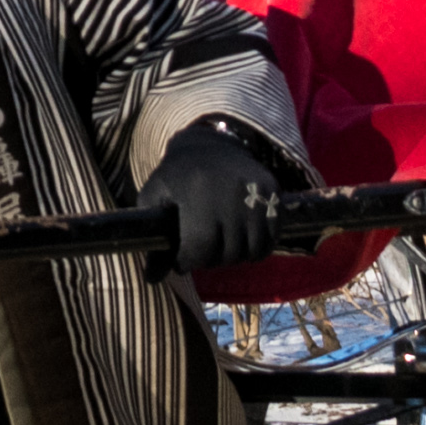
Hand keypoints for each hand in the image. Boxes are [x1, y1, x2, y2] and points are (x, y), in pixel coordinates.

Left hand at [140, 124, 301, 280]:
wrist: (211, 145)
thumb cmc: (177, 177)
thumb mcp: (154, 199)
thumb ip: (152, 240)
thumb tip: (152, 279)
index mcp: (199, 194)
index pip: (201, 249)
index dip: (188, 261)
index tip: (182, 260)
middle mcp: (231, 194)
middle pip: (227, 254)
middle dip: (211, 259)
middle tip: (202, 249)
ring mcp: (257, 194)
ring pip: (251, 252)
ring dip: (235, 256)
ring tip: (221, 245)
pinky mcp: (274, 194)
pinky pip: (270, 241)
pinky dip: (257, 249)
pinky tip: (241, 240)